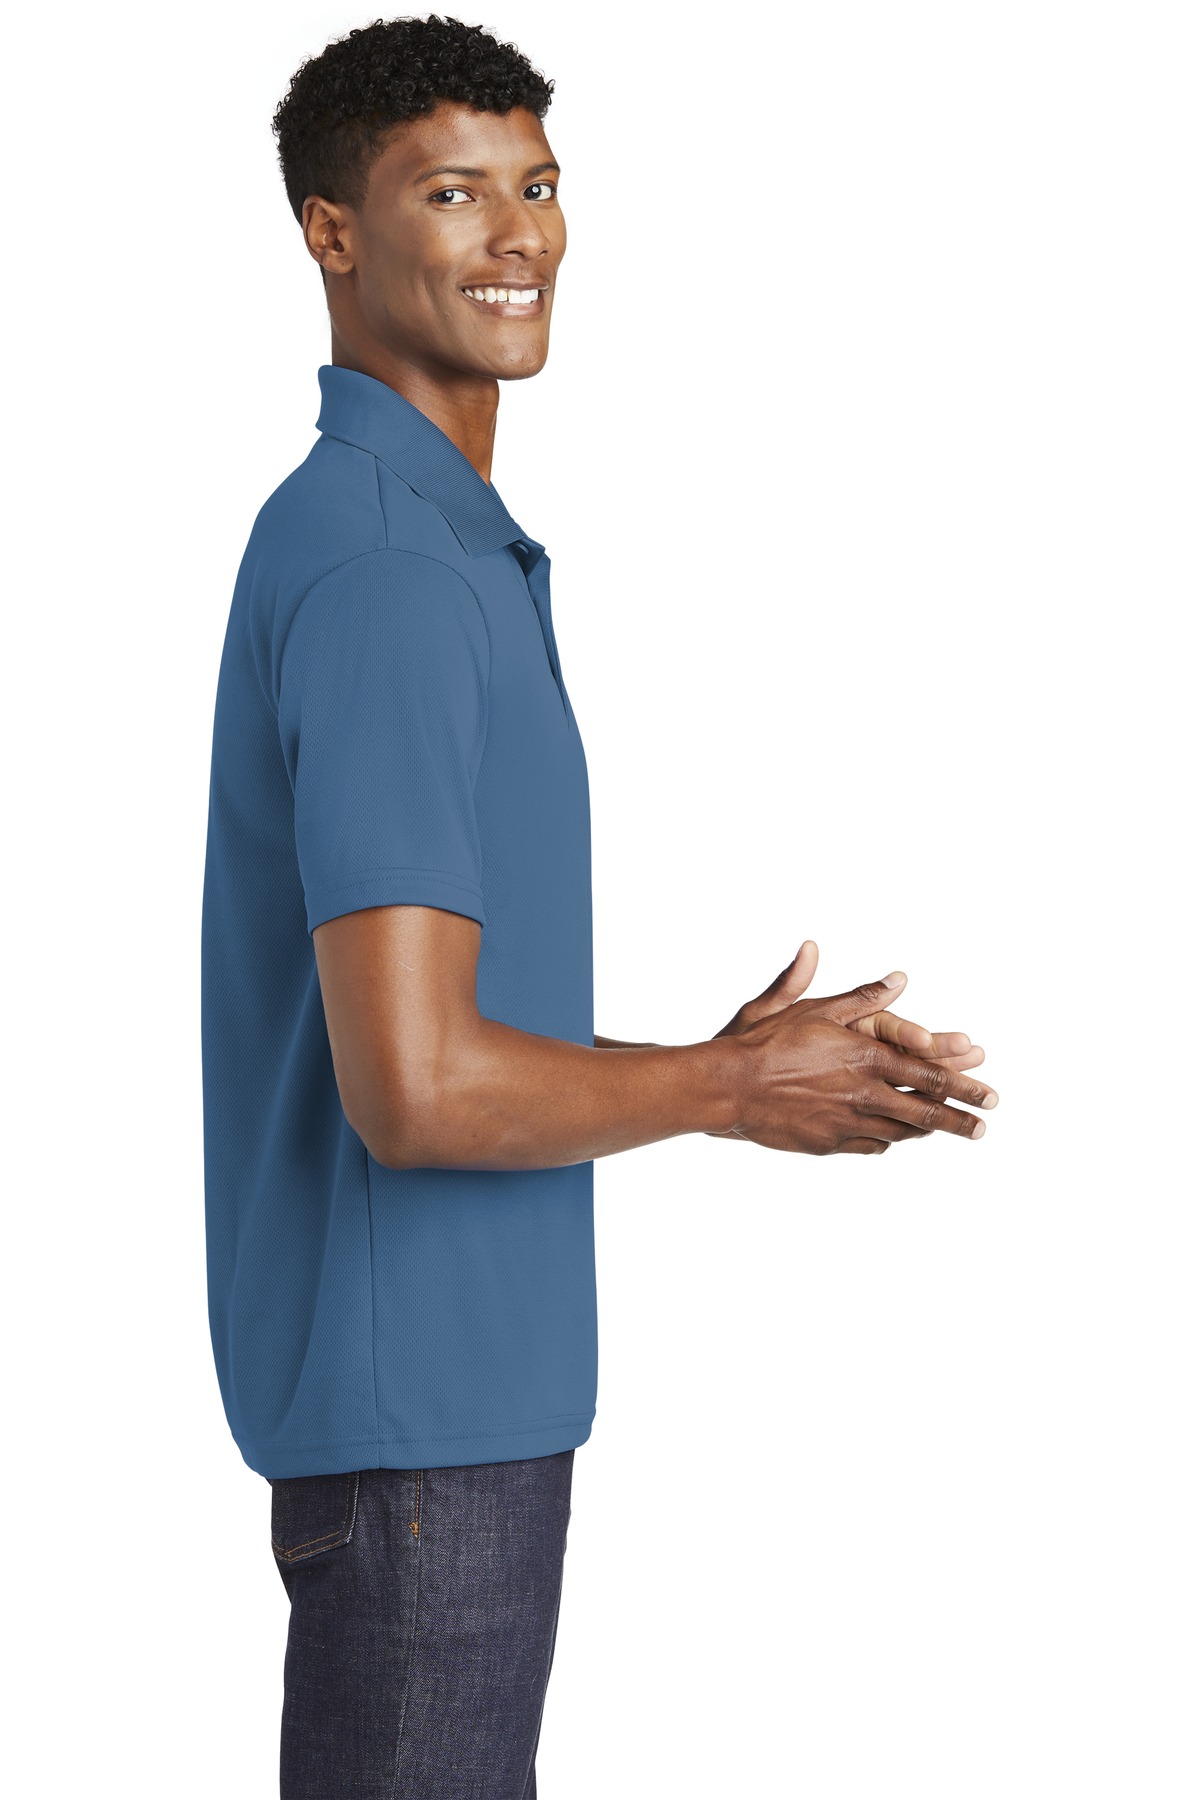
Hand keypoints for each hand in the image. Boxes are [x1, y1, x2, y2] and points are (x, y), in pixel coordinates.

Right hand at [707, 942, 997, 1153]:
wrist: (728, 1086)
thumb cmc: (765, 1041)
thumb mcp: (813, 1009)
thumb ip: (861, 995)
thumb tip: (899, 977)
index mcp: (865, 1056)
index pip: (928, 1074)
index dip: (963, 1083)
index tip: (988, 1092)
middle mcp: (862, 1093)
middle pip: (925, 1112)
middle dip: (960, 1119)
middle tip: (984, 1126)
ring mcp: (846, 1123)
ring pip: (901, 1131)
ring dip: (930, 1132)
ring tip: (951, 1132)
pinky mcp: (828, 1143)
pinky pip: (870, 1145)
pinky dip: (890, 1140)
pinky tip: (897, 1139)